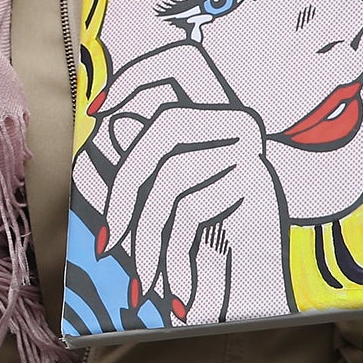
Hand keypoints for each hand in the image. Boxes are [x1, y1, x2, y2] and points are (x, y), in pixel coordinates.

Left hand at [83, 43, 289, 325]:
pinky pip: (192, 208)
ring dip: (146, 238)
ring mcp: (256, 154)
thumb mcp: (169, 201)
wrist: (261, 302)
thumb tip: (117, 123)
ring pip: (172, 175)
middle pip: (165, 125)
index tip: (100, 111)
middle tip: (108, 245)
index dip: (138, 74)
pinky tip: (171, 288)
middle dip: (124, 187)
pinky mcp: (262, 187)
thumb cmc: (209, 249)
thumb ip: (144, 161)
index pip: (183, 60)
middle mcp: (245, 124)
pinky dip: (171, 253)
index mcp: (222, 115)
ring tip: (142, 281)